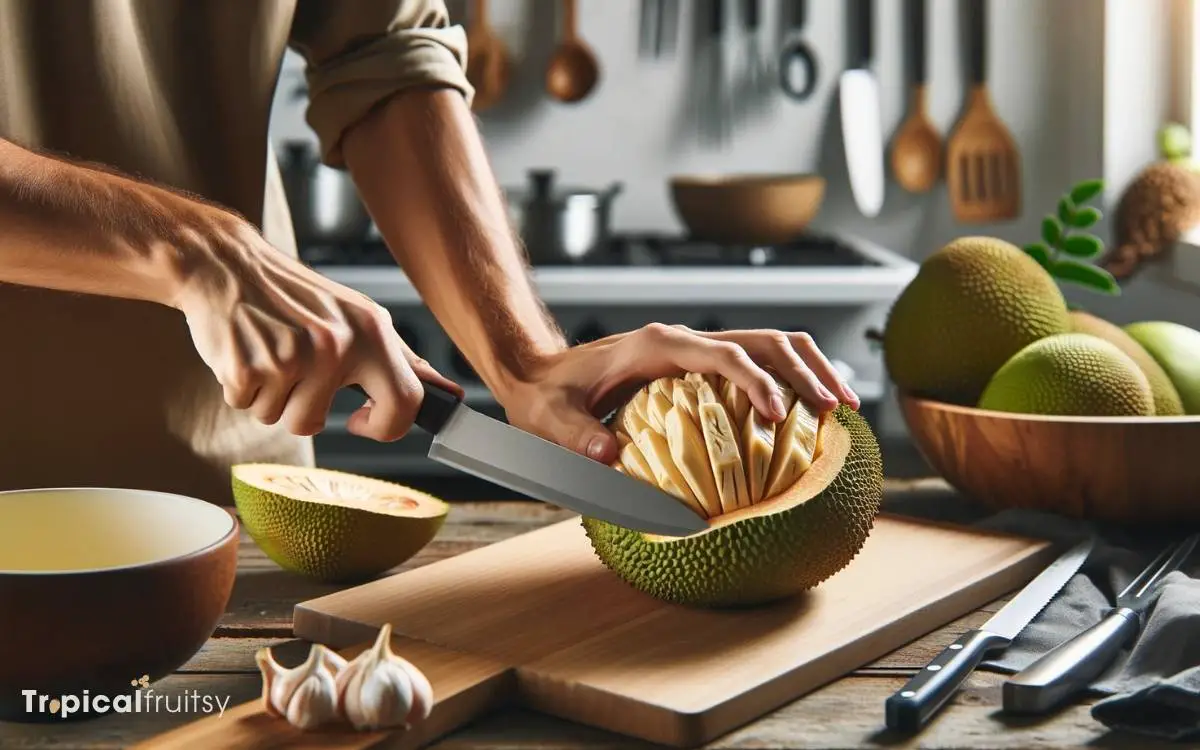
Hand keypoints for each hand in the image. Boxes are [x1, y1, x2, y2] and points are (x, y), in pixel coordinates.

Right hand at [172, 207, 460, 439]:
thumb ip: (399, 359)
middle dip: (307, 415)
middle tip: (297, 382)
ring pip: (282, 419)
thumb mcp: (356, 317)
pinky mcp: (248, 367)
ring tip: (269, 353)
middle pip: (319, 423)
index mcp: (371, 331)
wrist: (226, 263)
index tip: (362, 420)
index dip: (385, 427)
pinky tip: (246, 351)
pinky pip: (248, 407)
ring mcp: (291, 357)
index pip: (406, 402)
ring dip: (271, 397)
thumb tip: (445, 394)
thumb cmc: (293, 296)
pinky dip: (242, 388)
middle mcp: (336, 344)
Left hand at [497, 323, 859, 463]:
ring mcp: (696, 348)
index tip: (778, 415)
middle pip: (764, 339)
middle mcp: (684, 340)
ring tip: (843, 409)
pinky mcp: (700, 363)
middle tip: (837, 410)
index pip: (723, 354)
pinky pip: (756, 363)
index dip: (756, 380)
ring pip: (770, 344)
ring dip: (810, 369)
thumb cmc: (547, 396)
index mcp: (657, 346)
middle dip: (806, 369)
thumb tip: (608, 456)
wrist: (541, 372)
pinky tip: (809, 416)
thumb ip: (574, 437)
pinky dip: (789, 381)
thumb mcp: (549, 420)